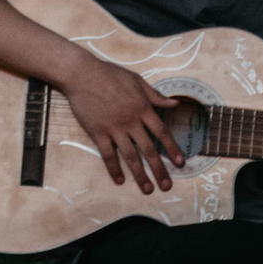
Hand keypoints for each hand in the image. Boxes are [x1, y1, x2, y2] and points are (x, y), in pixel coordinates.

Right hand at [64, 57, 182, 193]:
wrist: (81, 73)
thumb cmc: (109, 74)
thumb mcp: (137, 80)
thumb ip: (155, 96)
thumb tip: (175, 103)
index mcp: (142, 108)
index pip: (162, 132)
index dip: (172, 148)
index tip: (180, 163)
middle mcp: (131, 121)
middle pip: (149, 149)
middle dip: (159, 169)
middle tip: (167, 186)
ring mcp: (114, 128)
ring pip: (130, 156)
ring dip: (140, 174)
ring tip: (147, 190)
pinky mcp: (98, 132)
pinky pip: (107, 154)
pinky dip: (113, 168)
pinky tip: (120, 181)